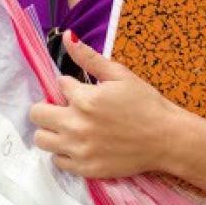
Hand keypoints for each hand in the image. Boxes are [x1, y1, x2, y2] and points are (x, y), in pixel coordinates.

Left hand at [29, 32, 182, 178]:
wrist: (168, 139)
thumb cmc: (147, 104)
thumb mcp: (121, 76)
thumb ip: (90, 58)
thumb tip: (67, 36)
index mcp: (84, 100)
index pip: (58, 85)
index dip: (68, 85)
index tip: (81, 91)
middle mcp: (76, 125)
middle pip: (37, 114)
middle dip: (47, 107)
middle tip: (64, 109)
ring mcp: (79, 149)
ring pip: (41, 139)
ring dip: (50, 131)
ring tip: (66, 128)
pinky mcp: (86, 168)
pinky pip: (57, 161)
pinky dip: (63, 153)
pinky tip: (77, 145)